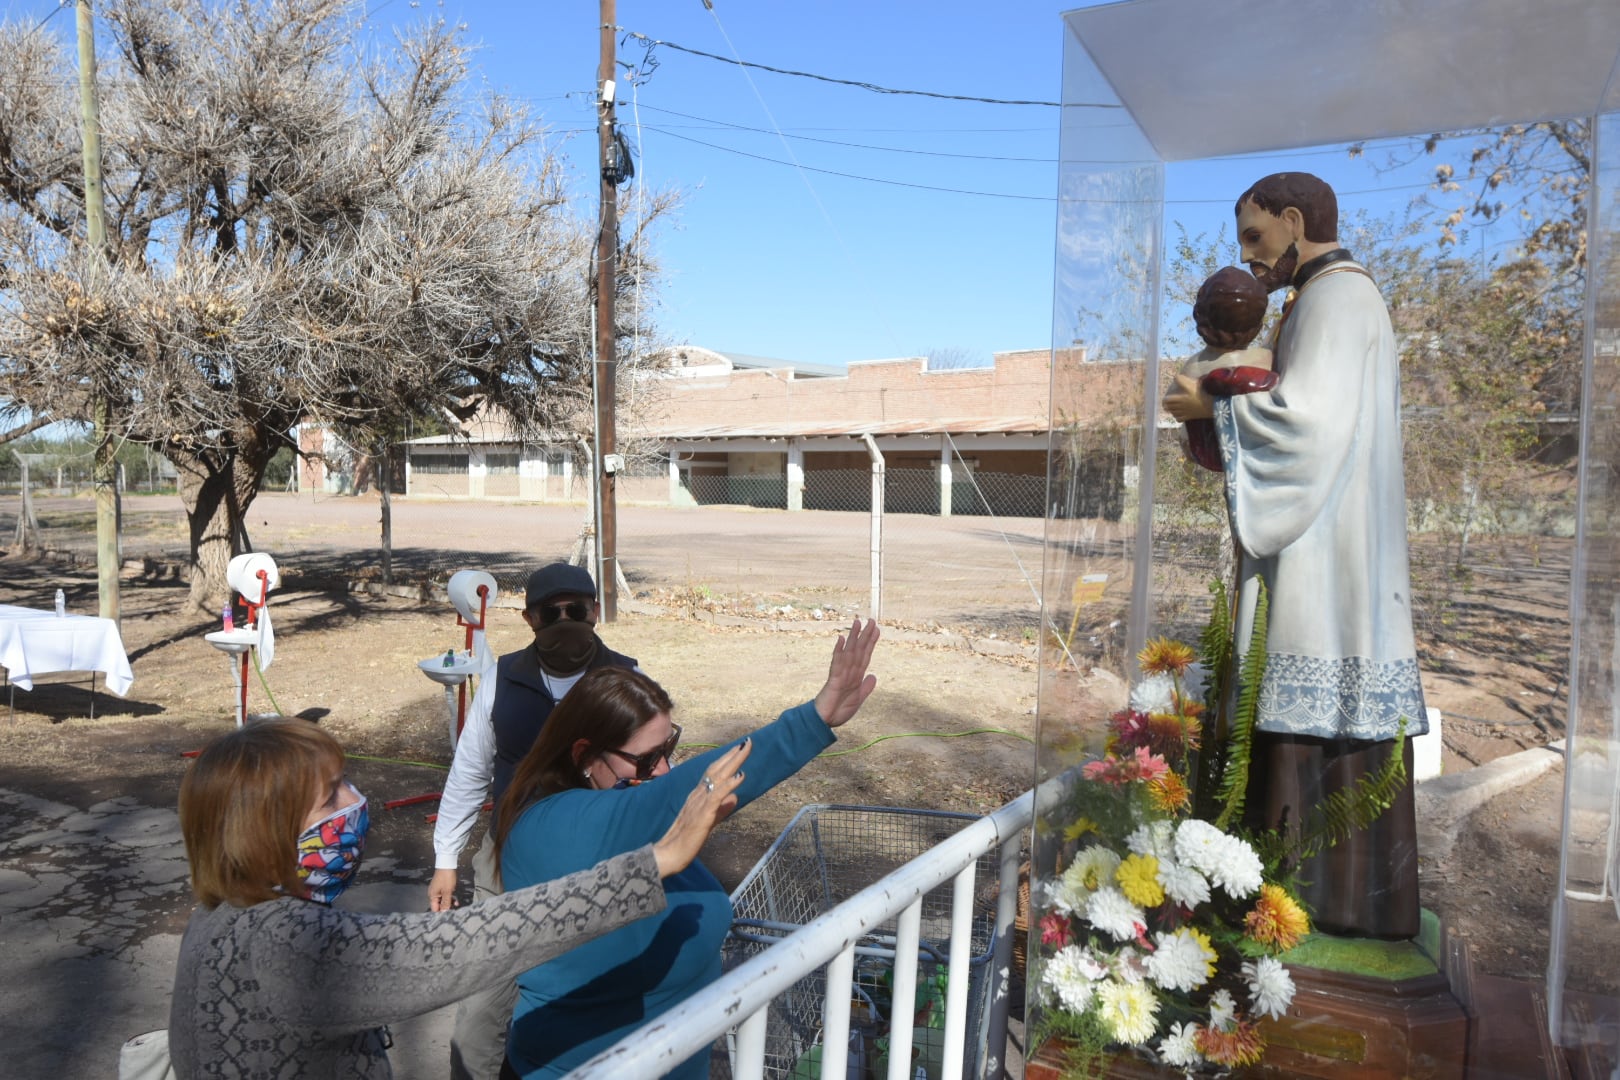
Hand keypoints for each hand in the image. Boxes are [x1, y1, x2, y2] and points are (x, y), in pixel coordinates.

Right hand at [428, 868, 458, 911]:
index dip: (441, 912)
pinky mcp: (442, 887)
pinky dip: (450, 897)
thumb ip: (446, 902)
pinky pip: (445, 895)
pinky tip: (456, 900)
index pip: (435, 908)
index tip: (448, 915)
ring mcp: (437, 890)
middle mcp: (433, 894)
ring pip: (443, 900)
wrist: (447, 864)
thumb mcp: (447, 891)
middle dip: (446, 907)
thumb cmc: (446, 878)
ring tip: (457, 904)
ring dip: (449, 902)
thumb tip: (444, 912)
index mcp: (432, 896)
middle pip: (439, 905)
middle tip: (454, 910)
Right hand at [652, 740, 750, 877]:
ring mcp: (700, 802)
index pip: (714, 772)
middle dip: (734, 755)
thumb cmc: (687, 839)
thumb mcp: (710, 821)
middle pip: (717, 769)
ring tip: (746, 749)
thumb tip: (735, 798)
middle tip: (748, 741)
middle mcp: (698, 794)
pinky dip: (730, 783)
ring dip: (734, 762)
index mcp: (698, 795)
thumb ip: (722, 809)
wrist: (670, 853)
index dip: (727, 759)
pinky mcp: (703, 813)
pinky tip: (741, 775)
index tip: (740, 748)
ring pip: (718, 777)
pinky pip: (718, 795)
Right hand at [813, 618, 879, 728]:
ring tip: (857, 623)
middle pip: (858, 650)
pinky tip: (841, 639)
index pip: (865, 656)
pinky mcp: (833, 679)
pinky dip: (839, 650)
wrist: (824, 721)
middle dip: (865, 635)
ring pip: (849, 652)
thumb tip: (873, 675)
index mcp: (856, 676)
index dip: (871, 643)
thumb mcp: (858, 700)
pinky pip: (837, 663)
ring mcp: (841, 674)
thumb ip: (866, 688)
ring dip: (853, 637)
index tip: (877, 630)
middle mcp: (849, 672)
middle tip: (871, 620)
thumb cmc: (838, 711)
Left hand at [1162, 373, 1213, 420]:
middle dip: (1167, 405)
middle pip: (1168, 407)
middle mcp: (1180, 407)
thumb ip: (1182, 380)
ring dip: (1171, 410)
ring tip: (1173, 407)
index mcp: (1179, 399)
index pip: (1166, 400)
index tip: (1166, 397)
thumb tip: (1176, 377)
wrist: (1212, 405)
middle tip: (1169, 402)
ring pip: (1173, 413)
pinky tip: (1179, 413)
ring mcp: (1185, 413)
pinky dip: (1177, 416)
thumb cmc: (1201, 393)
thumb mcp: (1191, 384)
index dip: (1165, 399)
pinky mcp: (1190, 417)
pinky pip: (1179, 419)